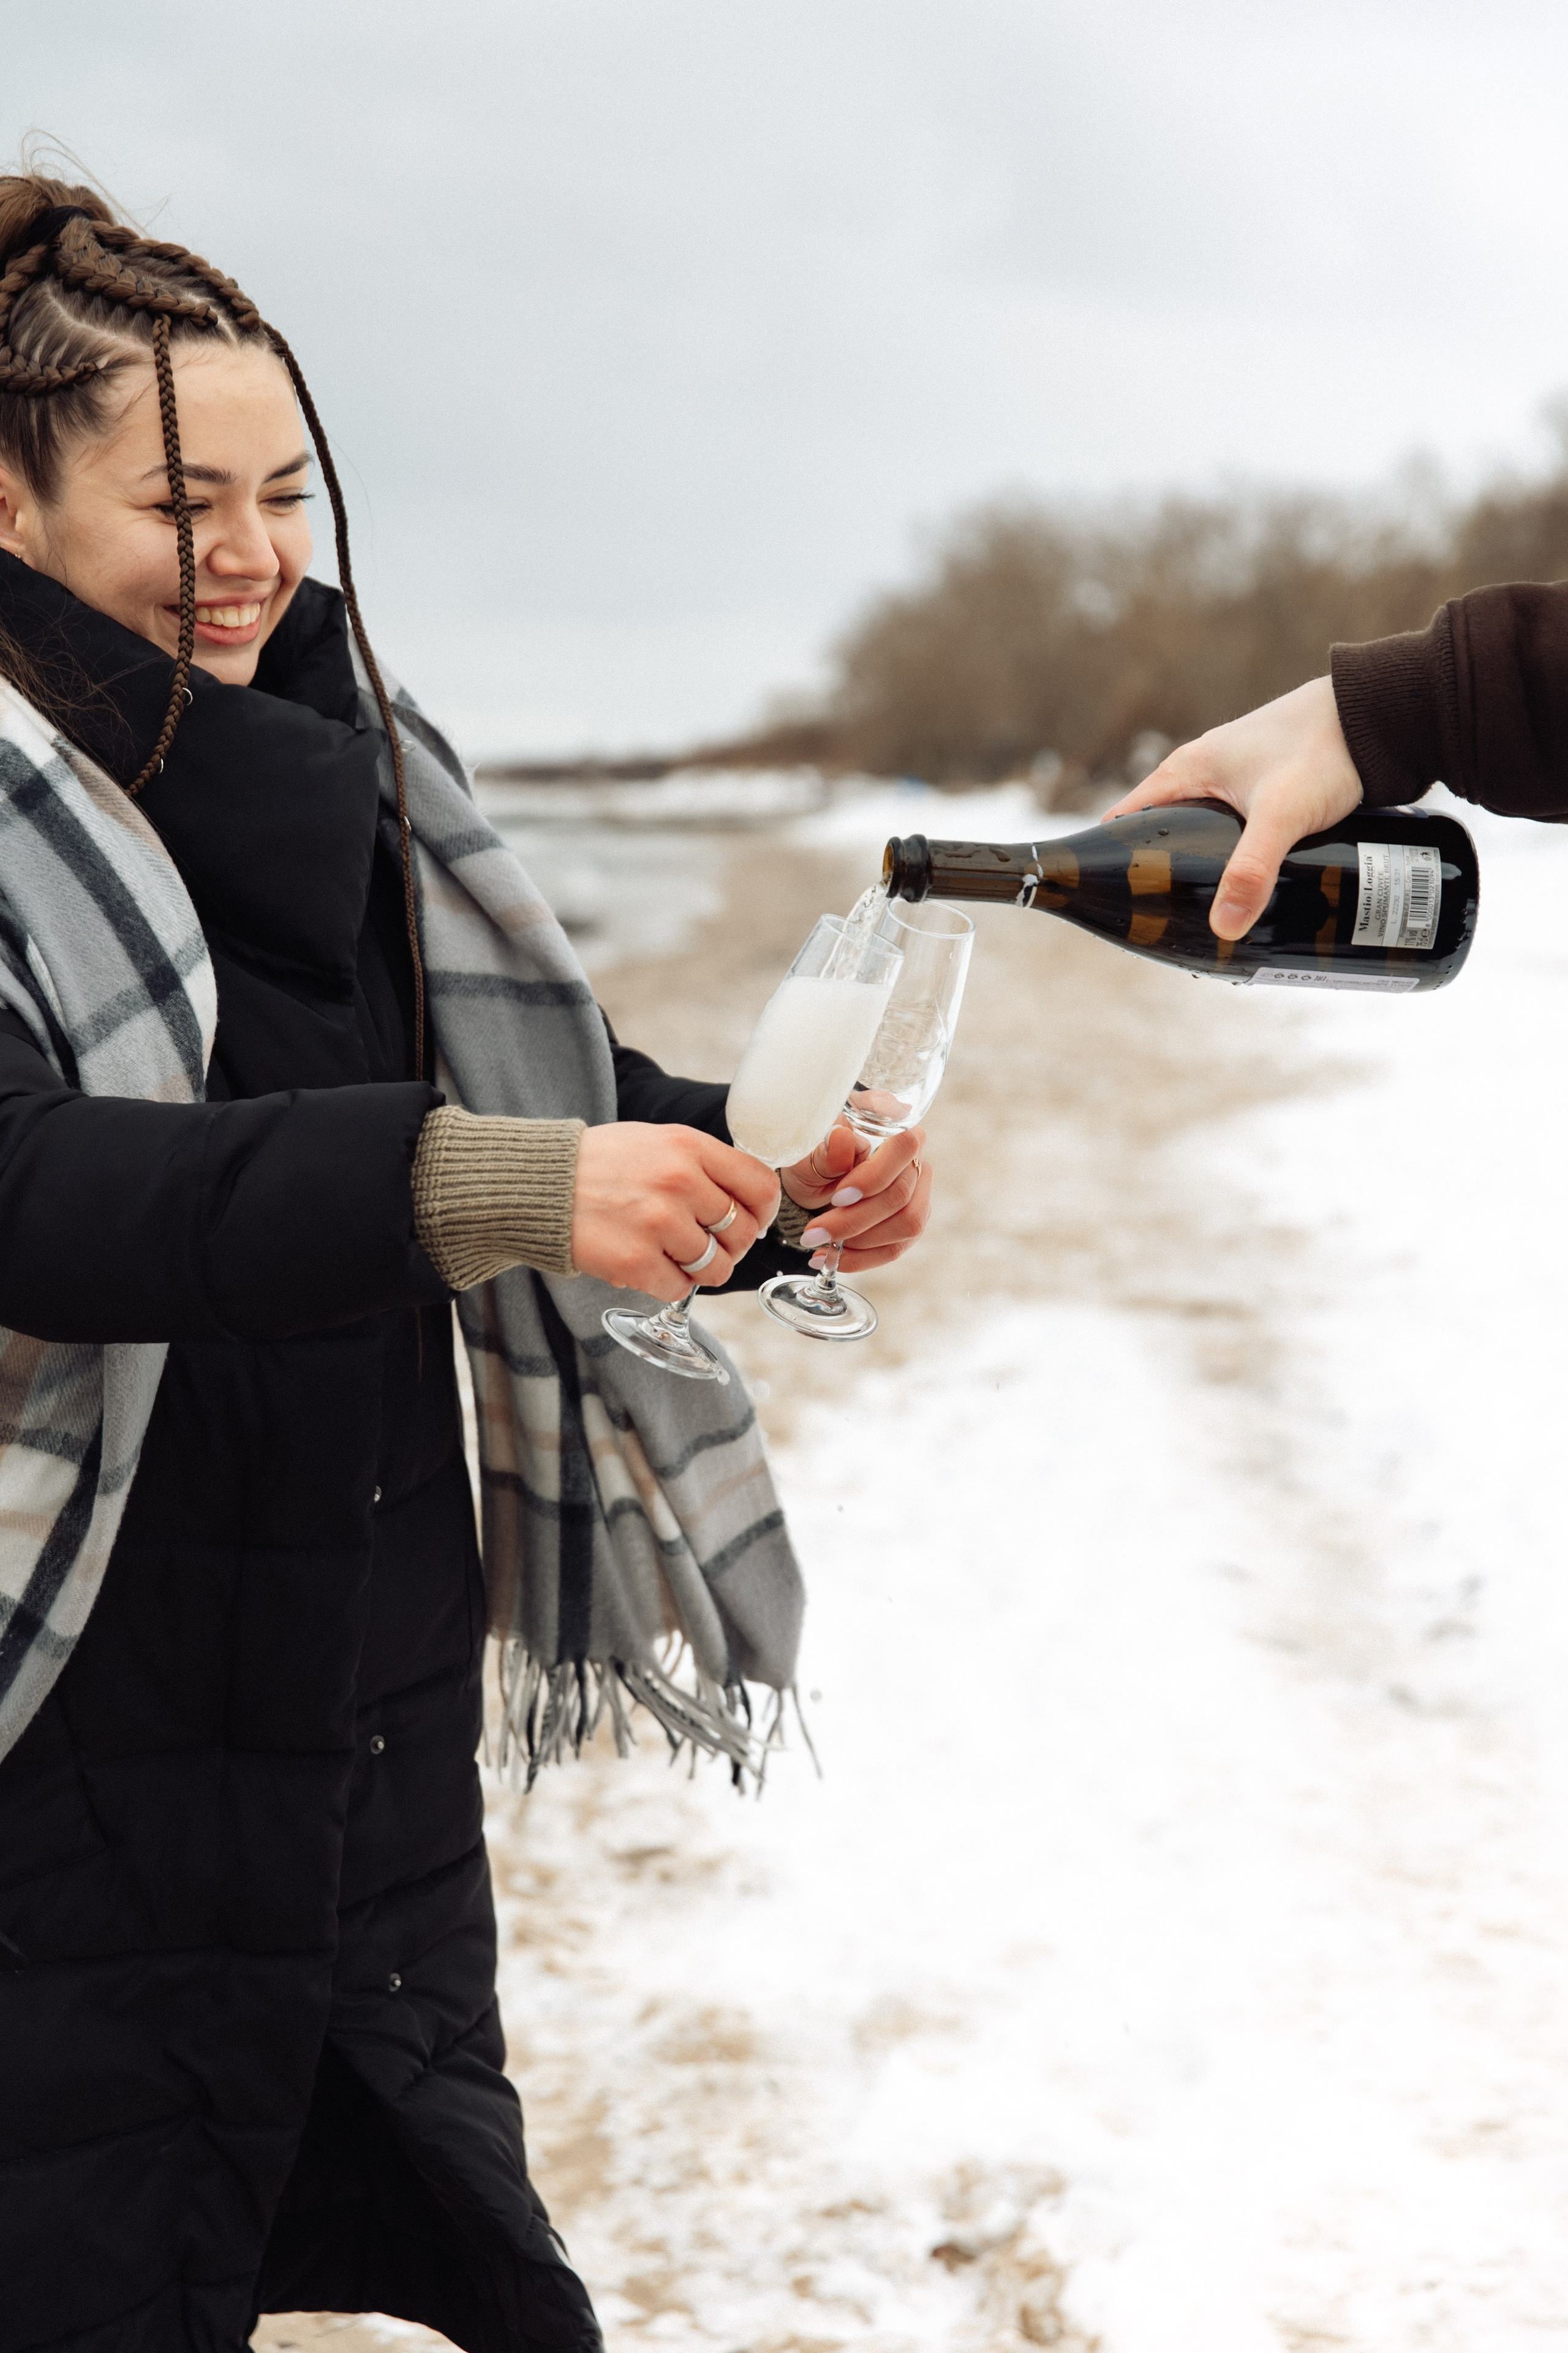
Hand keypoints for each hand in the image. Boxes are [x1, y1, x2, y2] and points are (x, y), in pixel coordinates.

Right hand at [573, 1123, 780, 1301]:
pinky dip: (668, 1284)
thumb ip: (703, 1165)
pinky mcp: (635, 1261)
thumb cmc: (601, 1164)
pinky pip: (679, 1289)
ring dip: (700, 1269)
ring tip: (674, 1256)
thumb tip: (747, 1202)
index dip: (763, 1212)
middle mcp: (680, 1182)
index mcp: (689, 1147)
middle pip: (742, 1233)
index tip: (750, 1221)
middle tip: (704, 1243)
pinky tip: (648, 1266)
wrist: (538, 1185)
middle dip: (729, 1245)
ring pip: (716, 1267)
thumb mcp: (658, 1141)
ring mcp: (658, 1223)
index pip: (760, 1187)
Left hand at [779, 1118, 931, 1273]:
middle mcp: (914, 1157)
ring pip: (906, 1225)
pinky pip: (897, 1247)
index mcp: (893, 1124)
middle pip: (901, 1195)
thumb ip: (824, 1149)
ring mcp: (918, 1191)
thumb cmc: (812, 1160)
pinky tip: (833, 1258)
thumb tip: (842, 1138)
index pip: (904, 1147)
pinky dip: (862, 1258)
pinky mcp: (912, 1221)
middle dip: (854, 1220)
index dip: (874, 1177)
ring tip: (821, 1244)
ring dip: (859, 1242)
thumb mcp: (806, 1153)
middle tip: (814, 1232)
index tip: (838, 1196)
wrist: (811, 1185)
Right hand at [1102, 676, 1363, 939]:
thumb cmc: (1323, 749)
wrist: (1377, 716)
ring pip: (1200, 833)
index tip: (1120, 904)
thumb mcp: (1281, 814)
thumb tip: (1223, 927)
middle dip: (1162, 875)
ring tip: (1208, 913)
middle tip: (1169, 923)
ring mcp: (1234, 779)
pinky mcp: (1264, 789)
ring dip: (1202, 868)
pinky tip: (1248, 886)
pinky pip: (1231, 830)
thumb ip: (1251, 869)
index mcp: (1186, 770)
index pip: (1123, 821)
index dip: (1114, 862)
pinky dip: (1232, 857)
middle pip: (1161, 832)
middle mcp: (1202, 772)